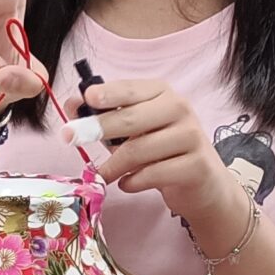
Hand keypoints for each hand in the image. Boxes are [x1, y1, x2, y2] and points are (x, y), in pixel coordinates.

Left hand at [74, 78, 243, 228]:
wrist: (204, 184)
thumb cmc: (162, 152)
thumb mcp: (135, 130)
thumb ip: (106, 117)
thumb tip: (71, 105)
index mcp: (163, 94)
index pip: (131, 90)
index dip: (108, 93)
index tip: (86, 98)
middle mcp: (180, 109)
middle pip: (130, 118)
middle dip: (96, 128)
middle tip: (70, 138)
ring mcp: (191, 137)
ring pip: (139, 150)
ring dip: (113, 165)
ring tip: (102, 175)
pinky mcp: (196, 166)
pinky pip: (153, 175)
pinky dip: (132, 182)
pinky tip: (127, 184)